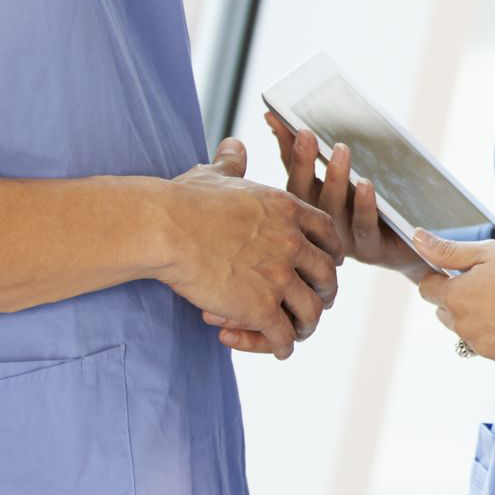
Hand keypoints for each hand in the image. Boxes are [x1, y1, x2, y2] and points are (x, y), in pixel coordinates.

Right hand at [161, 139, 343, 358]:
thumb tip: (233, 144)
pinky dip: (281, 346)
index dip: (330, 254)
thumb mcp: (215, 174)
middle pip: (328, 277)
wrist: (164, 228)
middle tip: (309, 303)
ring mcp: (279, 277)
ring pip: (312, 312)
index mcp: (287, 210)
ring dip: (304, 326)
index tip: (322, 266)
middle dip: (323, 293)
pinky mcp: (260, 307)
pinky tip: (276, 349)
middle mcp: (292, 243)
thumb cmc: (182, 200)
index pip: (329, 235)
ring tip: (290, 334)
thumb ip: (232, 162)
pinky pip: (284, 337)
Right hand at [265, 113, 429, 281]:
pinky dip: (364, 205)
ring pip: (332, 210)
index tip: (279, 119)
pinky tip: (366, 184)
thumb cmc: (376, 206)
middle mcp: (319, 226)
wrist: (411, 244)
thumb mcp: (348, 177)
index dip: (285, 148)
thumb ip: (318, 153)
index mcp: (310, 207)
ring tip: (341, 149)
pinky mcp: (371, 249)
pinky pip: (364, 227)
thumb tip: (281, 119)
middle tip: (306, 133)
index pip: (293, 173)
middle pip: (304, 194)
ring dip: (335, 178)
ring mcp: (343, 240)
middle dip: (303, 162)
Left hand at [413, 230, 494, 367]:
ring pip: (466, 331)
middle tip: (490, 284)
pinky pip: (489, 346)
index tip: (459, 271)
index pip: (427, 289)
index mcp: (456, 297)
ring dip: (476, 318)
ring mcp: (483, 347)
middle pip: (445, 312)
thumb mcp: (488, 251)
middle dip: (458, 298)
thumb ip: (447, 250)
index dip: (440, 276)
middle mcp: (464, 327)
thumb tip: (417, 240)